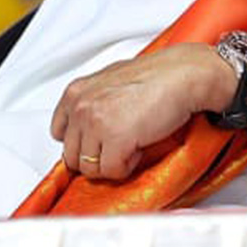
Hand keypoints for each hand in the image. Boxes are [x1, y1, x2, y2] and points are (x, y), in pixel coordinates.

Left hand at [51, 44, 231, 179]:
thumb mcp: (114, 80)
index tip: (99, 140)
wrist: (187, 74)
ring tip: (133, 141)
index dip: (84, 140)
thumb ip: (94, 101)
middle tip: (121, 142)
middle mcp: (81, 106)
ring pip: (90, 168)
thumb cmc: (160, 75)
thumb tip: (88, 128)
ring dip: (112, 161)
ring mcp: (95, 123)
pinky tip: (141, 144)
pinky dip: (129, 165)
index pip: (59, 133)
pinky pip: (113, 171)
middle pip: (72, 156)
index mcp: (77, 92)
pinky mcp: (115, 140)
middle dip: (98, 154)